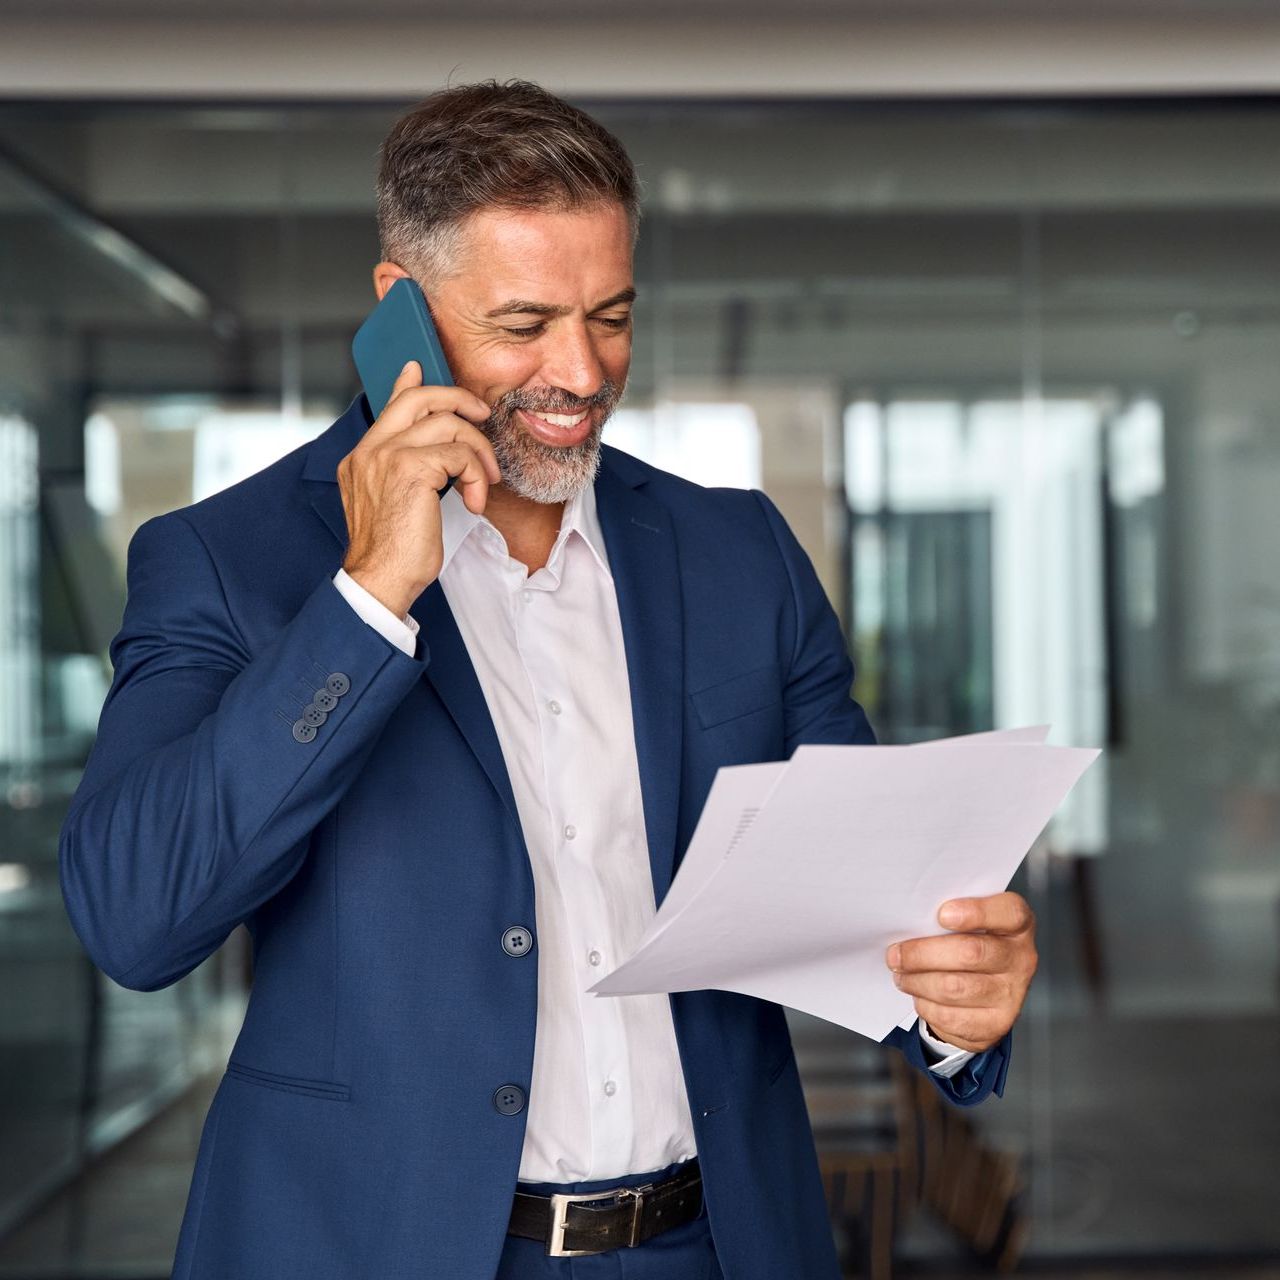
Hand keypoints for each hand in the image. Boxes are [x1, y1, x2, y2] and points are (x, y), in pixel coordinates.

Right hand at [338, 360, 498, 615]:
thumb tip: (432, 450)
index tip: (419, 368)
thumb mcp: (397, 504)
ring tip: (484, 484)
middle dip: (459, 400)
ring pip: (449, 425)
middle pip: (420, 399)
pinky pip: (459, 455)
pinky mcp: (410, 469)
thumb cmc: (394, 552)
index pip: (390, 405)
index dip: (410, 383)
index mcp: (362, 457)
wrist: (380, 581)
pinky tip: (473, 501)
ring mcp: (387, 457)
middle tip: (482, 416)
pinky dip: (476, 476)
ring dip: (478, 453)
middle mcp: (370, 451)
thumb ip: (407, 469)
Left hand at [886, 892, 1036, 1053]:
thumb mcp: (967, 922)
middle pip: (970, 953)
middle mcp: (1021, 958)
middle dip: (923, 954)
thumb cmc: (969, 944)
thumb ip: (949, 915)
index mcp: (1016, 925)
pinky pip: (951, 1016)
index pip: (1010, 913)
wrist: (985, 993)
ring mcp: (1012, 994)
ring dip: (918, 981)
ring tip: (900, 974)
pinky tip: (918, 995)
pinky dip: (926, 1005)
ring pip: (955, 987)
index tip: (942, 914)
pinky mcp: (997, 1024)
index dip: (977, 912)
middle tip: (895, 954)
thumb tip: (908, 917)